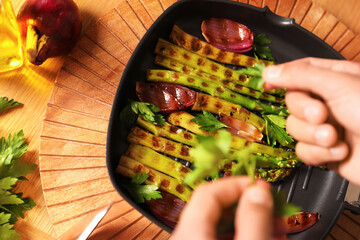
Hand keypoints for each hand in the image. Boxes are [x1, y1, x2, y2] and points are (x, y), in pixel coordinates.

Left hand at [171, 177, 274, 239]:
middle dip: (249, 205)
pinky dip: (242, 233)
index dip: (237, 184)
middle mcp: (185, 237)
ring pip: (221, 225)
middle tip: (274, 208)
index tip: (260, 186)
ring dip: (249, 220)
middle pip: (216, 208)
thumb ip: (253, 220)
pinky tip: (262, 236)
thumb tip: (258, 192)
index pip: (209, 192)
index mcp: (190, 233)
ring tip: (275, 227)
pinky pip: (220, 237)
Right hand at [263, 57, 359, 185]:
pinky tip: (340, 151)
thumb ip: (301, 76)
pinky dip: (320, 154)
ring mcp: (325, 128)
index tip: (267, 83)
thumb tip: (270, 71)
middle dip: (305, 113)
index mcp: (334, 79)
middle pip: (292, 103)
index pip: (298, 72)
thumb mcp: (339, 85)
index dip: (282, 77)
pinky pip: (303, 151)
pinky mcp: (324, 152)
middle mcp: (328, 102)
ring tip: (336, 137)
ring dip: (314, 135)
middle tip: (323, 115)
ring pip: (294, 129)